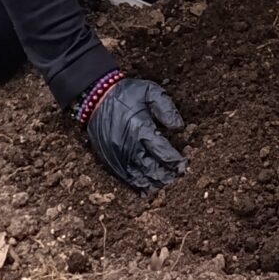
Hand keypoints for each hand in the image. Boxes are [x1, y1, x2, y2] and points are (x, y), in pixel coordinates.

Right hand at [84, 75, 188, 189]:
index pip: (162, 151)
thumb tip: (179, 127)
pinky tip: (145, 188)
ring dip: (153, 182)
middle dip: (166, 174)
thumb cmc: (125, 93)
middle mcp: (129, 145)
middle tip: (177, 176)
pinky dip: (136, 184)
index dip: (175, 161)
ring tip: (164, 184)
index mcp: (141, 128)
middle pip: (151, 168)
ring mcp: (118, 154)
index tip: (184, 164)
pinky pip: (124, 176)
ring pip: (138, 175)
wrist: (95, 96)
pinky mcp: (109, 158)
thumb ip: (166, 108)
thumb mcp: (150, 91)